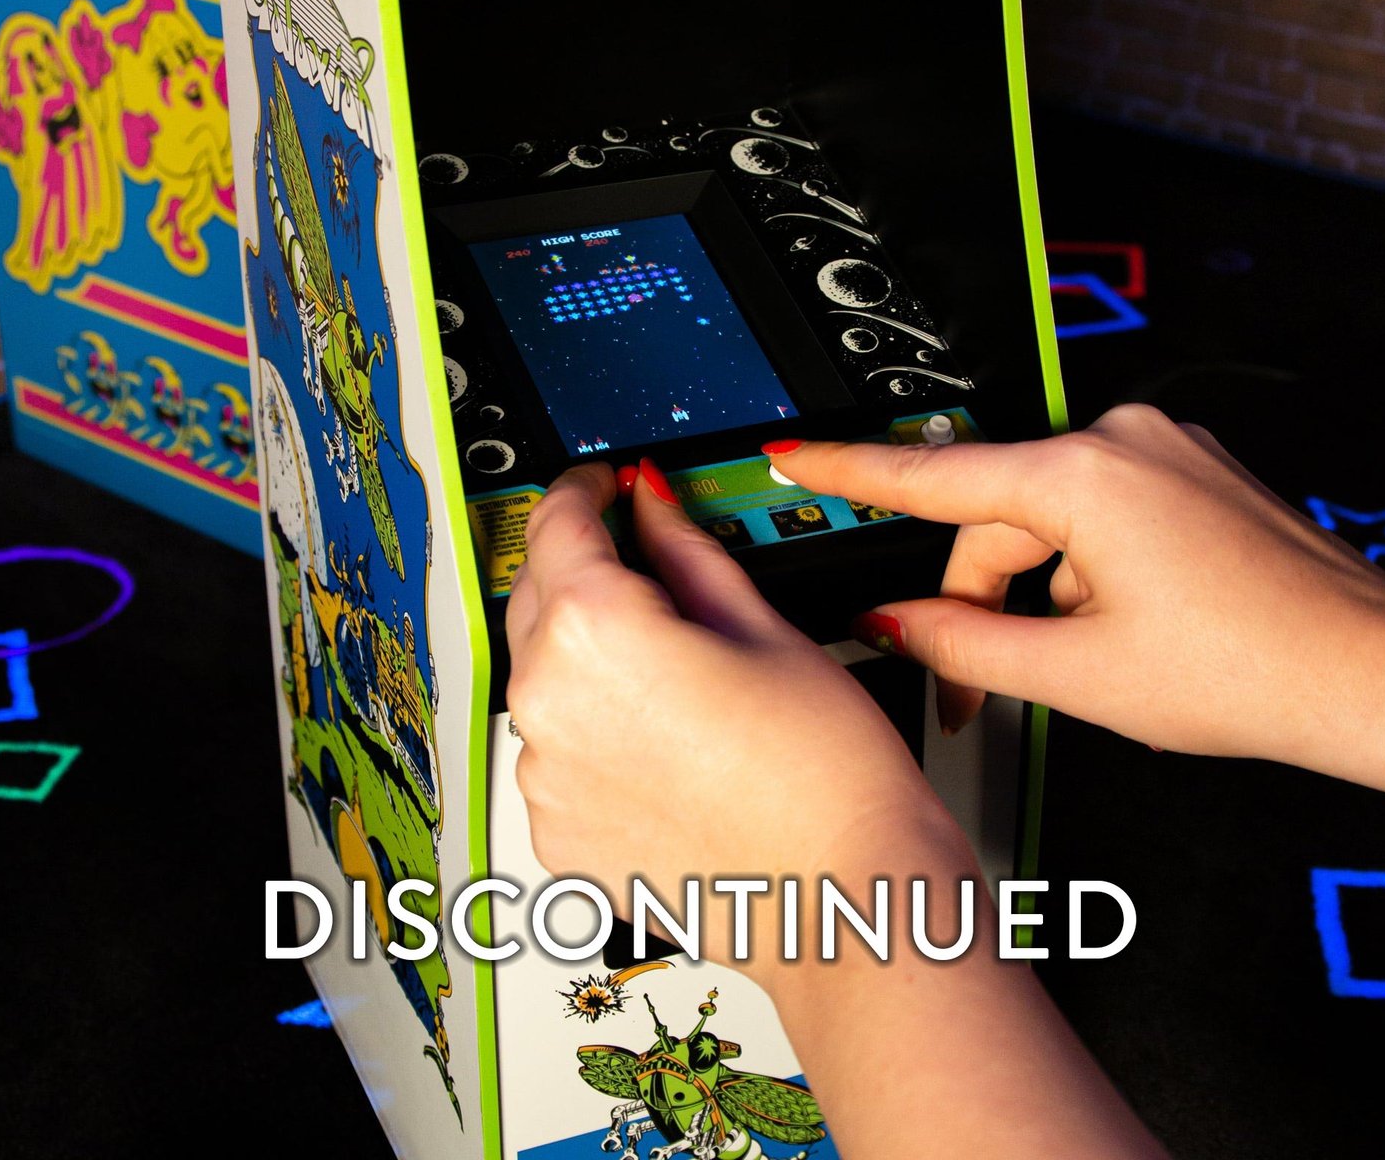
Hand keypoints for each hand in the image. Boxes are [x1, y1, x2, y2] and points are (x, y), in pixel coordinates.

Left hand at [504, 459, 968, 984]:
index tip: (607, 486)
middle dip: (584, 568)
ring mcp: (547, 778)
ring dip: (587, 656)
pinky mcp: (556, 836)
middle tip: (647, 566)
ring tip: (675, 676)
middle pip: (539, 596)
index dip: (586, 488)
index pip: (558, 522)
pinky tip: (662, 741)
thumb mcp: (762, 624)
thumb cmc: (824, 771)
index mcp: (595, 630)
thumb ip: (684, 549)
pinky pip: (556, 753)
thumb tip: (652, 502)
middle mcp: (550, 703)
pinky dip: (590, 732)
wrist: (845, 897)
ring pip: (546, 678)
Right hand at [769, 405, 1384, 820]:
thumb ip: (961, 644)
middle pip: (995, 515)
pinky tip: (1127, 625)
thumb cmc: (1253, 670)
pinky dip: (1083, 565)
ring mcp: (1161, 449)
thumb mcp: (1077, 673)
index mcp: (1084, 477)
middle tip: (976, 683)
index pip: (932, 474)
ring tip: (1090, 660)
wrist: (1371, 669)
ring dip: (1041, 588)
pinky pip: (1096, 509)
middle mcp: (1121, 440)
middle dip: (980, 596)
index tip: (793, 453)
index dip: (848, 471)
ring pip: (1046, 518)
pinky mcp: (1186, 469)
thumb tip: (896, 622)